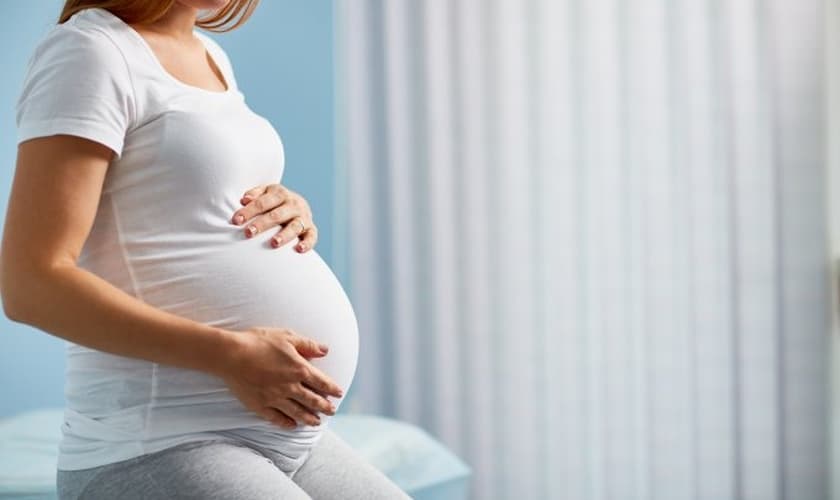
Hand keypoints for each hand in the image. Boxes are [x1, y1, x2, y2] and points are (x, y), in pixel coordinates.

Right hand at [219, 326, 344, 428]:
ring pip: (297, 412)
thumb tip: (325, 350)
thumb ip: (307, 345)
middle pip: (312, 400)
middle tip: (332, 412)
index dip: (332, 389)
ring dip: (309, 418)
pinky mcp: (259, 405)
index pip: (321, 382)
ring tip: (316, 423)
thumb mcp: (286, 336)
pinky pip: (276, 418)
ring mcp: (275, 398)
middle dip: (324, 407)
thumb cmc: (258, 341)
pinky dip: (286, 423)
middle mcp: (290, 387)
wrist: (231, 354)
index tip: (339, 394)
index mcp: (298, 369)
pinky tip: (292, 425)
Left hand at [230, 183, 317, 252]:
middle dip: (262, 224)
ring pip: (295, 226)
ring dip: (284, 235)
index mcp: (280, 193)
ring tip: (274, 243)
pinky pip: (312, 237)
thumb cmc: (273, 202)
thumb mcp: (264, 193)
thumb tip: (244, 200)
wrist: (296, 205)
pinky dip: (307, 243)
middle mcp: (294, 204)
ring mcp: (304, 217)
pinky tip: (299, 249)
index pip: (262, 202)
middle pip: (277, 214)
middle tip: (249, 233)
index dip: (249, 211)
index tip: (236, 221)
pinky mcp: (311, 229)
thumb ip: (254, 195)